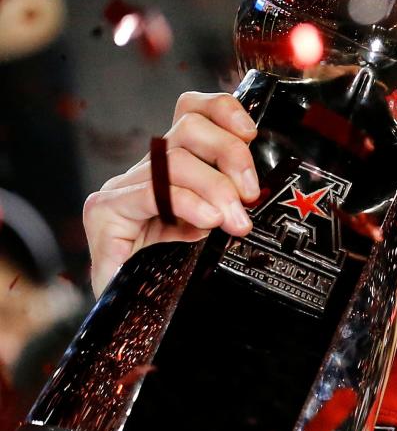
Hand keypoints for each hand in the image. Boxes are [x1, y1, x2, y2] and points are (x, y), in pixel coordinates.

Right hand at [84, 92, 260, 295]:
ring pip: (174, 159)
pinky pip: (151, 192)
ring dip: (215, 187)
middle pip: (190, 127)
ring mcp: (123, 189)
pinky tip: (205, 221)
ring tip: (233, 221)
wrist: (136, 318)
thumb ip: (232, 204)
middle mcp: (148, 171)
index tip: (251, 134)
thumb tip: (256, 191)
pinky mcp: (105, 212)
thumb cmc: (179, 274)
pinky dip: (186, 202)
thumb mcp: (218, 231)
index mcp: (177, 168)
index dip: (224, 111)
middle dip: (231, 155)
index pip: (194, 112)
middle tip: (250, 195)